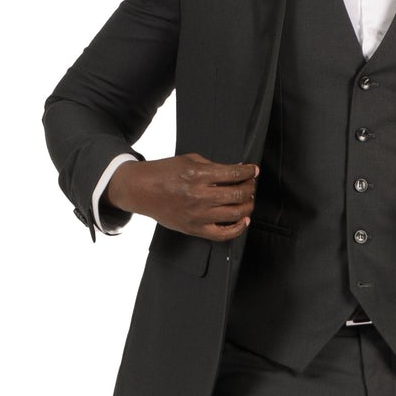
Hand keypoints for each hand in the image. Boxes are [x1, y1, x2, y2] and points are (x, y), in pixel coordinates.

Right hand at [106, 154, 258, 238]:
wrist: (142, 190)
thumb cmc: (164, 173)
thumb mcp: (189, 161)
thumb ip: (214, 166)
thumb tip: (237, 170)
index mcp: (198, 175)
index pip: (233, 174)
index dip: (248, 172)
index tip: (253, 171)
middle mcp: (199, 196)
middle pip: (237, 194)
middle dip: (250, 188)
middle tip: (251, 185)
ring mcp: (197, 215)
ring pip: (235, 214)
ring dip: (248, 206)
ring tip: (248, 200)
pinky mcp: (194, 229)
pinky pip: (222, 234)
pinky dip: (238, 229)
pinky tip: (243, 220)